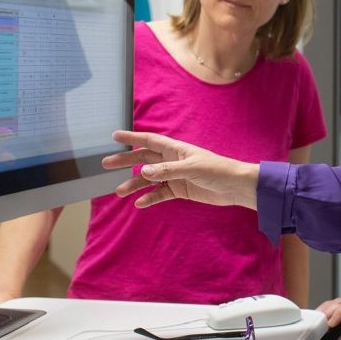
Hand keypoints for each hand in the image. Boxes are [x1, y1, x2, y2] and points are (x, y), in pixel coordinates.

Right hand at [103, 130, 258, 208]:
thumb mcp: (191, 168)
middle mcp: (172, 160)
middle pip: (144, 159)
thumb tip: (144, 171)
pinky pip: (160, 193)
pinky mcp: (180, 190)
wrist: (235, 187)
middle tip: (106, 164)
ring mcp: (175, 175)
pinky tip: (139, 204)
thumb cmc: (217, 170)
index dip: (132, 137)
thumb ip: (167, 170)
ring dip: (134, 184)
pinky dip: (150, 198)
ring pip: (149, 179)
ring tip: (119, 192)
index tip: (114, 135)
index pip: (149, 140)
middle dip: (125, 161)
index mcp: (175, 149)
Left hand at [317, 284, 340, 332]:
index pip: (334, 306)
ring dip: (324, 316)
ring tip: (316, 328)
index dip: (322, 315)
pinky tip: (332, 323)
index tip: (314, 326)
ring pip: (336, 305)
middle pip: (330, 305)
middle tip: (310, 330)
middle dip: (318, 316)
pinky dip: (338, 315)